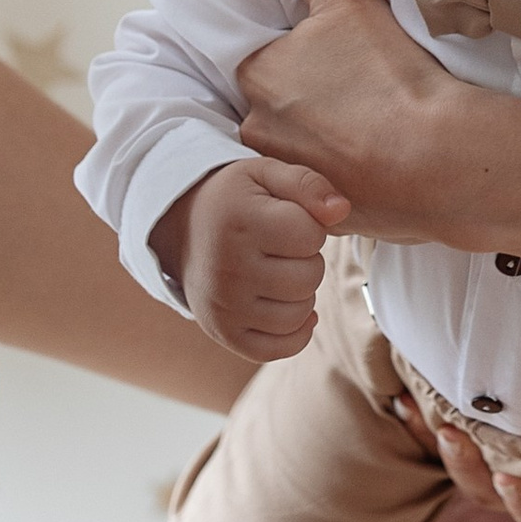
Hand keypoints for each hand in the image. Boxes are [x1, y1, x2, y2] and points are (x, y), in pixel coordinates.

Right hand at [150, 155, 350, 359]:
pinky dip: (295, 332)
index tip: (289, 220)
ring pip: (300, 314)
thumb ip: (308, 183)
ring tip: (280, 272)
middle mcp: (227, 268)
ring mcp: (224, 306)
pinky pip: (278, 348)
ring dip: (302, 293)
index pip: (311, 235)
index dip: (311, 226)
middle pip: (309, 277)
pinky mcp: (223, 333)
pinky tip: (289, 306)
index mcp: (239, 222)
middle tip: (283, 248)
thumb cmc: (235, 200)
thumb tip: (342, 210)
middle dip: (308, 259)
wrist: (179, 230)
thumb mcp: (265, 173)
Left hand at [234, 0, 461, 242]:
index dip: (291, 52)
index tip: (328, 51)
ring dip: (324, 138)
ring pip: (297, 147)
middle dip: (306, 98)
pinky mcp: (322, 213)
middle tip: (357, 85)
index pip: (256, 57)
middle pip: (273, 105)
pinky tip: (379, 161)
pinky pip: (322, 186)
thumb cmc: (390, 76)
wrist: (443, 163)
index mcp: (255, 79)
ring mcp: (288, 178)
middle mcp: (257, 133)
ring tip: (372, 123)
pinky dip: (345, 173)